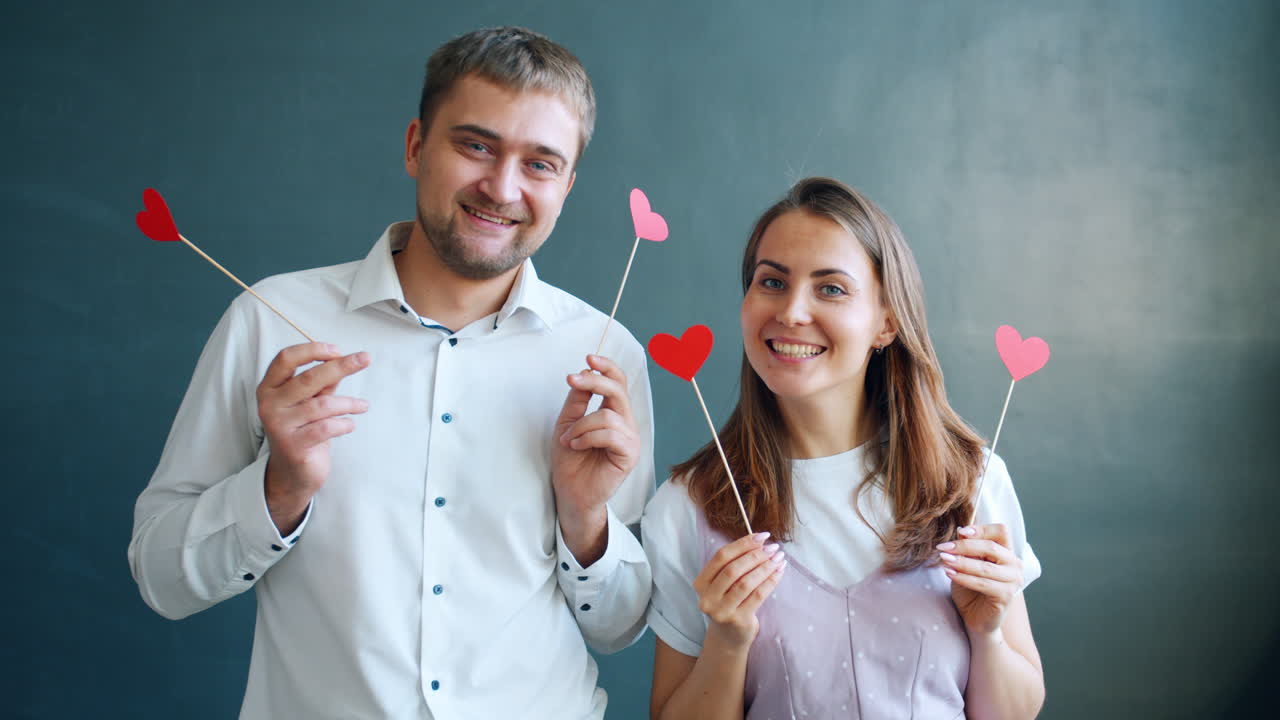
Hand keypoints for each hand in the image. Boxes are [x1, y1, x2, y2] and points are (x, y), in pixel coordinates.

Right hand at [259, 343, 369, 533]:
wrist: (293, 472)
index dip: (312, 350)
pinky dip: (344, 424)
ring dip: (349, 403)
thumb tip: (343, 358)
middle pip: (308, 378)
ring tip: (363, 406)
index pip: (285, 359)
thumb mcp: (309, 401)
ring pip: (322, 405)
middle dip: (341, 366)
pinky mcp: (293, 446)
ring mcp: (279, 426)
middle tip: (365, 358)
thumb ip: (322, 382)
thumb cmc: (303, 429)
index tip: (337, 350)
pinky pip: (326, 428)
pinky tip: (350, 425)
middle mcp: (269, 405)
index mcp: (269, 388)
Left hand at [551, 354, 640, 518]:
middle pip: (618, 390)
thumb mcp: (567, 423)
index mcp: (613, 413)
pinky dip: (589, 437)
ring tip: (569, 440)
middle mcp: (625, 423)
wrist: (571, 493)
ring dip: (581, 425)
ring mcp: (630, 438)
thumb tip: (584, 372)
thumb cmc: (571, 461)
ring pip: (608, 415)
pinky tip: (578, 446)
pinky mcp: (629, 454)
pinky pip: (611, 434)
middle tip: (573, 379)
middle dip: (595, 381)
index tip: (588, 358)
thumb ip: (577, 400)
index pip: (618, 382)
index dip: (606, 367)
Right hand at [694, 533, 786, 649]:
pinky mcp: (738, 621)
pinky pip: (758, 596)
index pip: (721, 557)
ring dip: (765, 567)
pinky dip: (771, 581)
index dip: (742, 544)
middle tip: (773, 547)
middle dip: (756, 555)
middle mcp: (707, 598)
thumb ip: (735, 564)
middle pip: (733, 569)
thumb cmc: (730, 602)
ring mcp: (721, 611)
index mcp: (701, 583)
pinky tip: (780, 572)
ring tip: (779, 558)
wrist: (729, 637)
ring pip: (746, 583)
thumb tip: (760, 542)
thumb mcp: (724, 584)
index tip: (762, 536)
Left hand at [940, 523, 1023, 637]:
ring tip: (944, 560)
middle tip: (943, 548)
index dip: (982, 529)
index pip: (1001, 531)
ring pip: (986, 567)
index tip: (961, 531)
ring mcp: (1013, 581)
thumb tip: (961, 529)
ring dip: (962, 562)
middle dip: (965, 546)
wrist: (974, 618)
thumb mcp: (966, 563)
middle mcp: (1014, 564)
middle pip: (992, 547)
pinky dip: (964, 577)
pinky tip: (949, 573)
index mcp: (1007, 552)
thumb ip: (967, 548)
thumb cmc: (970, 588)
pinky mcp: (1006, 596)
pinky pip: (983, 584)